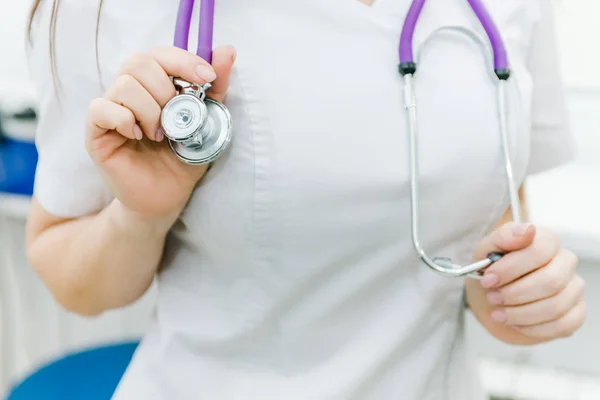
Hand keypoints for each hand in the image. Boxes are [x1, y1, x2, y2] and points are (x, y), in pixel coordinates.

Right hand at [85, 45, 235, 222]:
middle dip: (165, 88)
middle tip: (176, 117)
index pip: (161, 54)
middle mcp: (129, 91)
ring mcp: (110, 109)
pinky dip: (124, 119)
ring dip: (150, 110)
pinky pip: (101, 109)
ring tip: (160, 135)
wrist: (167, 197)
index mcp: (155, 84)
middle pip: (138, 61)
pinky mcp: (95, 131)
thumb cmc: (184, 159)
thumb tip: (228, 50)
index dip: (184, 60)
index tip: (207, 78)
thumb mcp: (208, 123)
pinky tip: (138, 136)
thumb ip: (216, 89)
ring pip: (124, 85)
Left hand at [472, 222, 585, 340]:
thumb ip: (504, 237)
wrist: (495, 294)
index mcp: (547, 240)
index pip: (541, 250)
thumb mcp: (487, 249)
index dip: (512, 268)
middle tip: (492, 297)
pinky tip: (515, 322)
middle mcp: (565, 261)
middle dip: (515, 294)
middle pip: (551, 281)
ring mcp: (574, 288)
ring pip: (555, 306)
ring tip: (498, 312)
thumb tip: (526, 231)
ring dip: (520, 313)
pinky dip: (532, 327)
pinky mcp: (576, 312)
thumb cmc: (494, 269)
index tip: (489, 279)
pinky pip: (562, 325)